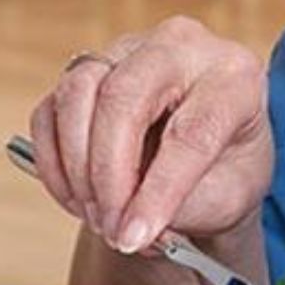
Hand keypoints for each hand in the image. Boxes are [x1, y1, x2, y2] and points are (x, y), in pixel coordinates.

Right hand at [22, 15, 273, 255]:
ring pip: (77, 93)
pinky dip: (55, 164)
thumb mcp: (229, 198)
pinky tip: (79, 198)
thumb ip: (181, 210)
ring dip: (78, 167)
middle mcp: (181, 47)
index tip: (136, 237)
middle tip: (111, 229)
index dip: (160, 191)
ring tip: (98, 216)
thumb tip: (131, 228)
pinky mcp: (86, 69)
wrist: (210, 156)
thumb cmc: (227, 171)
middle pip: (123, 98)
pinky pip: (50, 111)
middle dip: (108, 174)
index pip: (190, 131)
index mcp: (234, 75)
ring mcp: (127, 50)